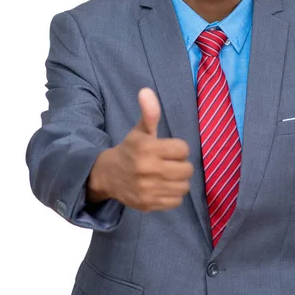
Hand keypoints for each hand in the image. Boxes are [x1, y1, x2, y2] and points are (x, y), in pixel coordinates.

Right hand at [86, 88, 192, 211]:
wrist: (107, 176)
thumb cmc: (130, 150)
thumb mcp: (140, 131)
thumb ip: (149, 113)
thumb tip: (146, 90)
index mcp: (147, 148)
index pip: (183, 149)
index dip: (178, 148)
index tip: (169, 149)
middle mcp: (146, 169)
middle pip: (186, 169)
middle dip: (181, 165)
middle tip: (170, 163)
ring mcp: (147, 189)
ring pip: (183, 186)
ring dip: (179, 181)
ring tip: (168, 176)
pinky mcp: (147, 204)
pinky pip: (176, 201)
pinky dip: (173, 195)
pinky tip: (163, 187)